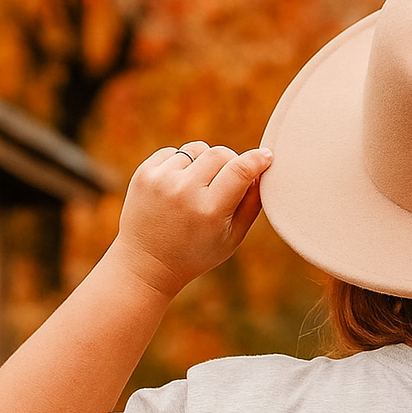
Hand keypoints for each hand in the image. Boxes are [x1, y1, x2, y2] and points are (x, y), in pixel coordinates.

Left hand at [112, 141, 272, 299]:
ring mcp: (161, 180)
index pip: (240, 170)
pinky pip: (174, 152)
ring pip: (197, 149)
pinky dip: (182, 165)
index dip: (257, 159)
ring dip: (205, 163)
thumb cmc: (196, 253)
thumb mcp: (232, 238)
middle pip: (220, 153)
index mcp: (210, 211)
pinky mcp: (145, 173)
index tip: (266, 156)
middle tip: (230, 179)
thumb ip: (252, 205)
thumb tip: (262, 171)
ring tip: (200, 188)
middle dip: (231, 161)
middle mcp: (184, 191)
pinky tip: (179, 188)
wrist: (148, 263)